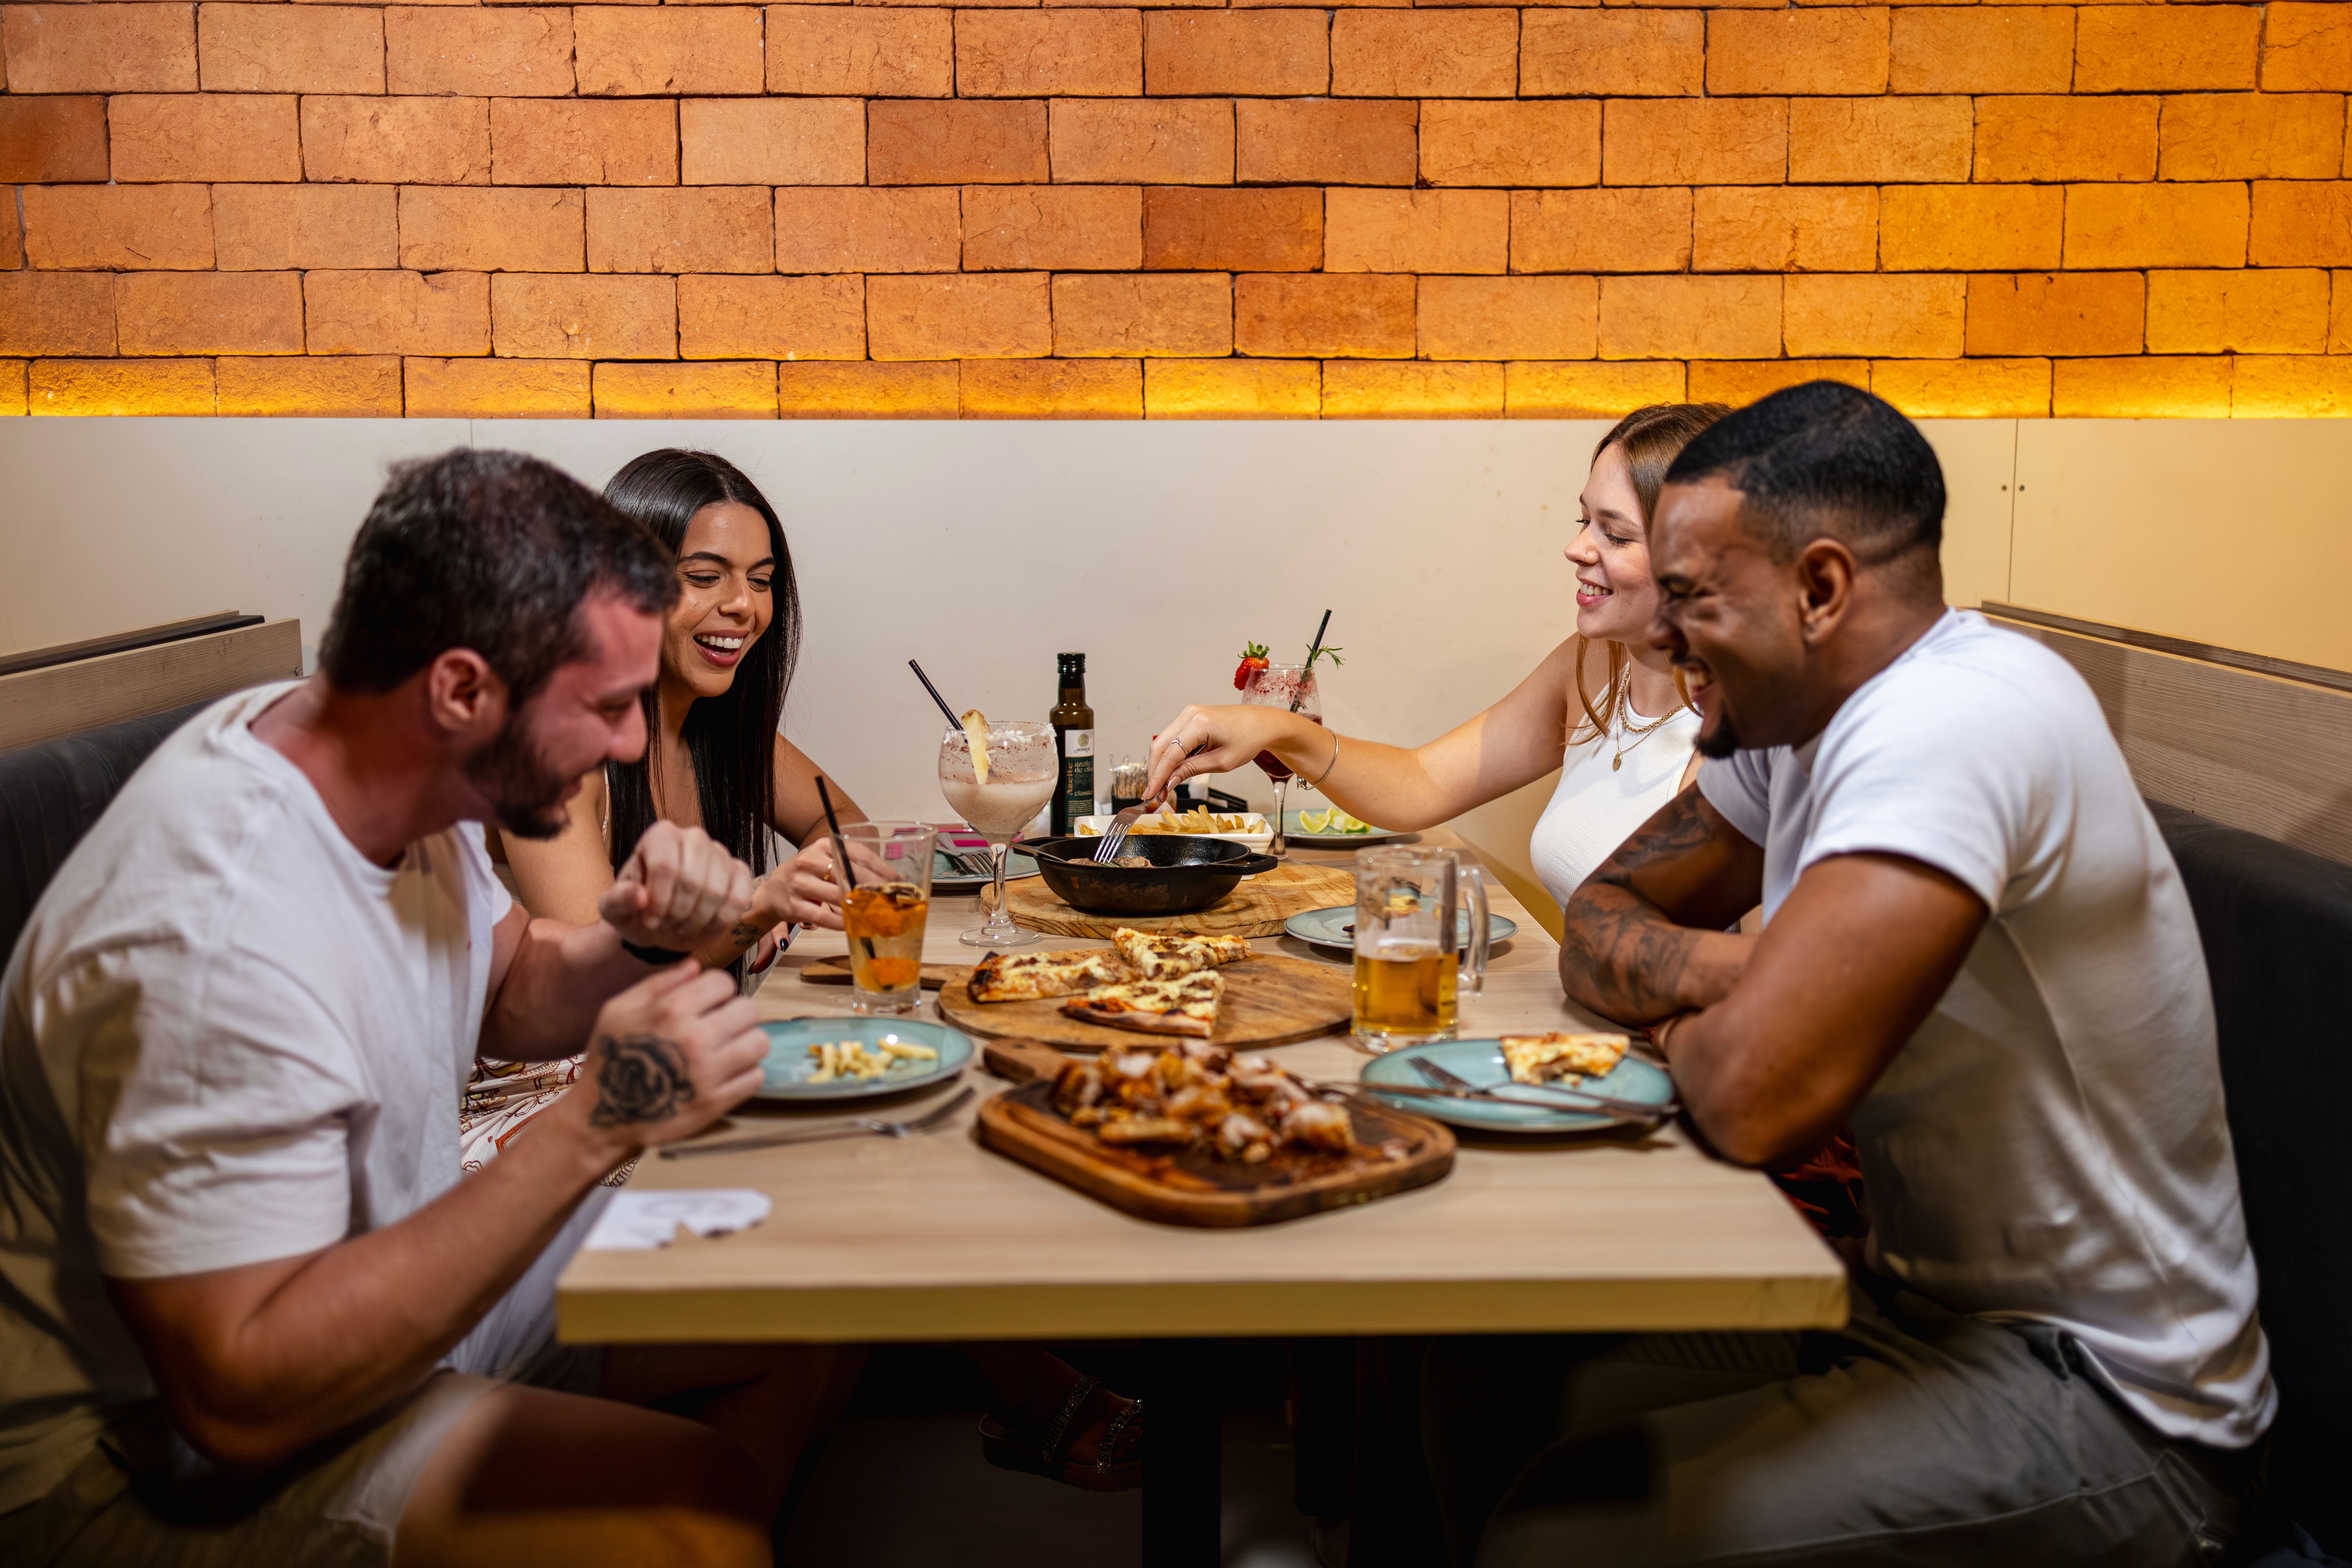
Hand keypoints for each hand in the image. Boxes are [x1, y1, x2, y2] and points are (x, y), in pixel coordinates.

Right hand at [570, 963, 767, 1152]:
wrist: (605, 1117)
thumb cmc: (612, 1057)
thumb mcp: (619, 1009)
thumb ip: (659, 983)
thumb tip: (696, 966)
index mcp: (670, 1011)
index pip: (723, 983)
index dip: (717, 990)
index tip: (709, 1002)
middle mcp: (693, 1040)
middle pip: (748, 1010)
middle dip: (736, 1013)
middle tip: (721, 1025)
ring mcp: (707, 1073)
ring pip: (759, 1042)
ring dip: (746, 1042)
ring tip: (728, 1048)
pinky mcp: (716, 1103)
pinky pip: (755, 1076)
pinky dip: (745, 1072)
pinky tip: (726, 1072)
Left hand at [599, 820, 752, 951]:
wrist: (663, 923)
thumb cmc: (637, 911)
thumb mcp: (615, 910)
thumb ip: (618, 901)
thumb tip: (638, 895)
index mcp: (660, 836)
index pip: (665, 866)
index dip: (659, 900)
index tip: (650, 921)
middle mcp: (693, 837)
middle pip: (692, 879)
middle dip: (678, 912)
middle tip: (667, 924)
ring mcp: (719, 853)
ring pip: (717, 891)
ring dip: (698, 919)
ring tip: (683, 925)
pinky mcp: (739, 872)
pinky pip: (739, 897)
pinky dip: (721, 919)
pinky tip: (705, 924)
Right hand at [769, 837, 890, 930]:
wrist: (771, 893)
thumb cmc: (806, 877)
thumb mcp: (825, 862)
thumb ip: (851, 866)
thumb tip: (892, 878)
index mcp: (822, 846)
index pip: (858, 853)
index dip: (881, 868)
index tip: (898, 879)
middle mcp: (809, 861)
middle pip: (851, 875)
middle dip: (875, 889)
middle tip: (891, 899)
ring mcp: (799, 883)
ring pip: (838, 897)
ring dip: (860, 907)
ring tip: (877, 913)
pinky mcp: (794, 906)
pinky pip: (824, 917)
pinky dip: (841, 922)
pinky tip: (853, 924)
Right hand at [1143, 705, 1299, 803]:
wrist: (1263, 723)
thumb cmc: (1249, 740)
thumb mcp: (1222, 762)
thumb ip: (1192, 770)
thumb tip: (1168, 782)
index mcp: (1200, 723)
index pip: (1171, 753)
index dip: (1158, 777)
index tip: (1150, 794)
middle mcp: (1190, 714)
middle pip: (1159, 745)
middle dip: (1154, 772)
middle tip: (1153, 794)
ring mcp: (1189, 713)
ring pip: (1163, 742)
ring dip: (1160, 765)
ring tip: (1162, 787)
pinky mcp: (1190, 717)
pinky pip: (1172, 738)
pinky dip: (1169, 756)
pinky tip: (1171, 772)